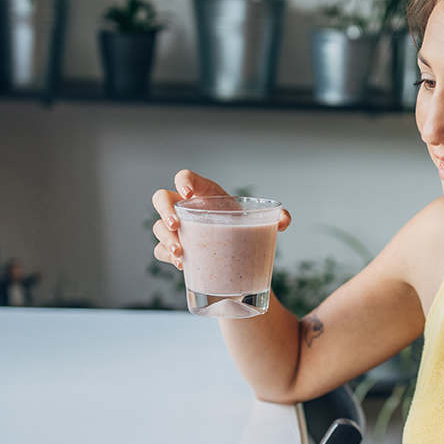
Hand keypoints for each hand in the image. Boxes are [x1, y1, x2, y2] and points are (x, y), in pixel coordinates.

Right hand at [151, 169, 290, 270]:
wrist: (237, 253)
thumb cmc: (243, 228)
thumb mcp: (257, 221)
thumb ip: (276, 217)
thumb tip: (284, 219)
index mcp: (204, 193)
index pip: (185, 177)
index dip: (182, 181)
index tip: (188, 193)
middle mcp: (186, 208)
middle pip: (161, 199)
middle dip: (165, 210)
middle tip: (176, 225)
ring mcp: (178, 228)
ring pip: (158, 227)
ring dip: (166, 239)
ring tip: (181, 254)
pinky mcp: (175, 248)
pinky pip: (160, 250)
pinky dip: (168, 257)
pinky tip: (183, 265)